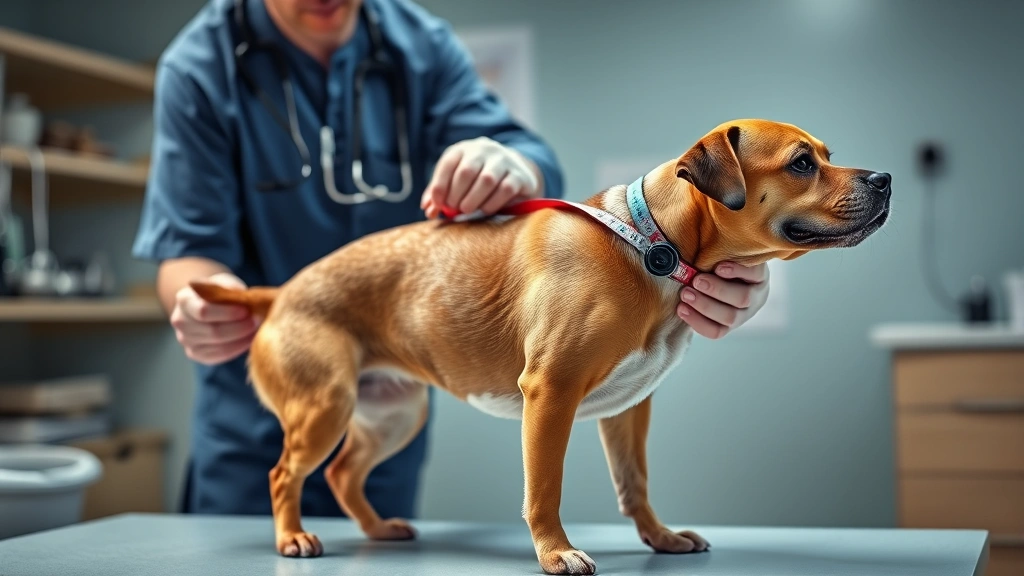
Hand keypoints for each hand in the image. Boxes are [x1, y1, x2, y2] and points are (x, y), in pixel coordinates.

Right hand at [170, 272, 259, 364]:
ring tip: (256, 329)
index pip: (204, 311)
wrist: (207, 303)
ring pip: (218, 346)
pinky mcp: (195, 353)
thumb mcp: (224, 282)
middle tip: (257, 321)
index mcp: (184, 299)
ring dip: (241, 339)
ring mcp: (185, 340)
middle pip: (212, 332)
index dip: (227, 313)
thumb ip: (232, 289)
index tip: (246, 311)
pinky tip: (249, 339)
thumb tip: (245, 299)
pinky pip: (220, 356)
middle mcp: (180, 321)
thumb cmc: (218, 291)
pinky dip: (238, 348)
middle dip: (239, 328)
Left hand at [421, 136, 540, 217]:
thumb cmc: (477, 180)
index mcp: (464, 149)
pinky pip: (505, 190)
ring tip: (466, 210)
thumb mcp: (456, 182)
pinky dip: (491, 203)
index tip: (437, 205)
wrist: (514, 172)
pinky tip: (485, 210)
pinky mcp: (519, 175)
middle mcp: (484, 150)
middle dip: (456, 194)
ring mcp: (504, 160)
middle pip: (466, 171)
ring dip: (473, 200)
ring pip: (486, 180)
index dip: (439, 185)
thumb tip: (428, 210)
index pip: (448, 163)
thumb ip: (440, 195)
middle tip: (453, 209)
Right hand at [677, 262, 769, 338]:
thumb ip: (693, 295)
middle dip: (705, 306)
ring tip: (698, 280)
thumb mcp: (705, 292)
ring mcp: (757, 293)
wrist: (742, 259)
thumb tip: (668, 297)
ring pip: (742, 299)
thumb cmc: (715, 278)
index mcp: (731, 320)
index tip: (680, 308)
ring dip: (718, 290)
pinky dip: (736, 271)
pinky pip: (753, 275)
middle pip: (729, 317)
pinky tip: (720, 268)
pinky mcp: (763, 274)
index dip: (697, 322)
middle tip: (686, 292)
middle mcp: (746, 311)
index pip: (716, 331)